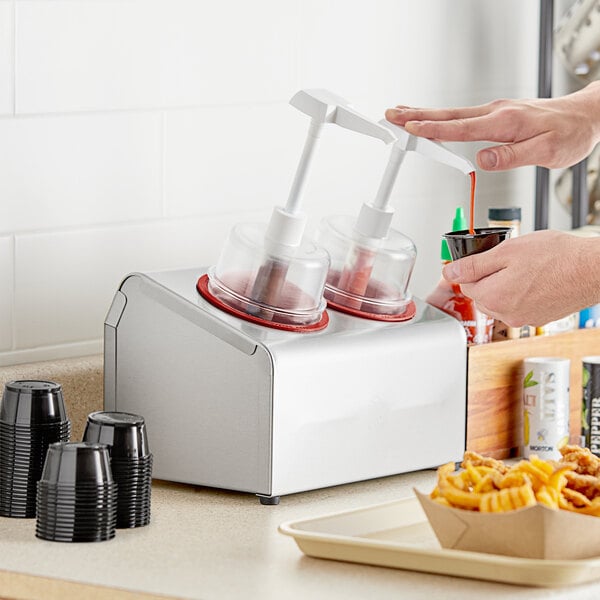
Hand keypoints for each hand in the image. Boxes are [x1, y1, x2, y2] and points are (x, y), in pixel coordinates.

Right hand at [385, 81, 599, 170]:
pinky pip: (461, 116)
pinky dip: (440, 117)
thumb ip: (512, 157)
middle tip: (391, 114)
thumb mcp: (546, 152)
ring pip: (452, 113)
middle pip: (448, 115)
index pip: (460, 127)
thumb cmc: (569, 135)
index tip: (410, 128)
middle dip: (416, 115)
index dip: (433, 129)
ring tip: (401, 114)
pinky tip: (432, 118)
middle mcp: (496, 112)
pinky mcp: (496, 115)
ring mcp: (494, 111)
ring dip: (424, 114)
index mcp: (504, 122)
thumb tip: (481, 160)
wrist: (586, 117)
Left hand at [440, 231, 599, 326]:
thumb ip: (473, 265)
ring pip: (500, 301)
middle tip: (509, 261)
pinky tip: (536, 279)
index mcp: (493, 297)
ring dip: (505, 285)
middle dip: (489, 278)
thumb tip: (449, 273)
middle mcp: (506, 314)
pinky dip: (521, 293)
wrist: (593, 270)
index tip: (485, 259)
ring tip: (526, 269)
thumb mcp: (506, 251)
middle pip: (482, 295)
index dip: (474, 268)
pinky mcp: (538, 318)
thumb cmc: (557, 257)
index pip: (466, 285)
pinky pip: (518, 305)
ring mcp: (523, 318)